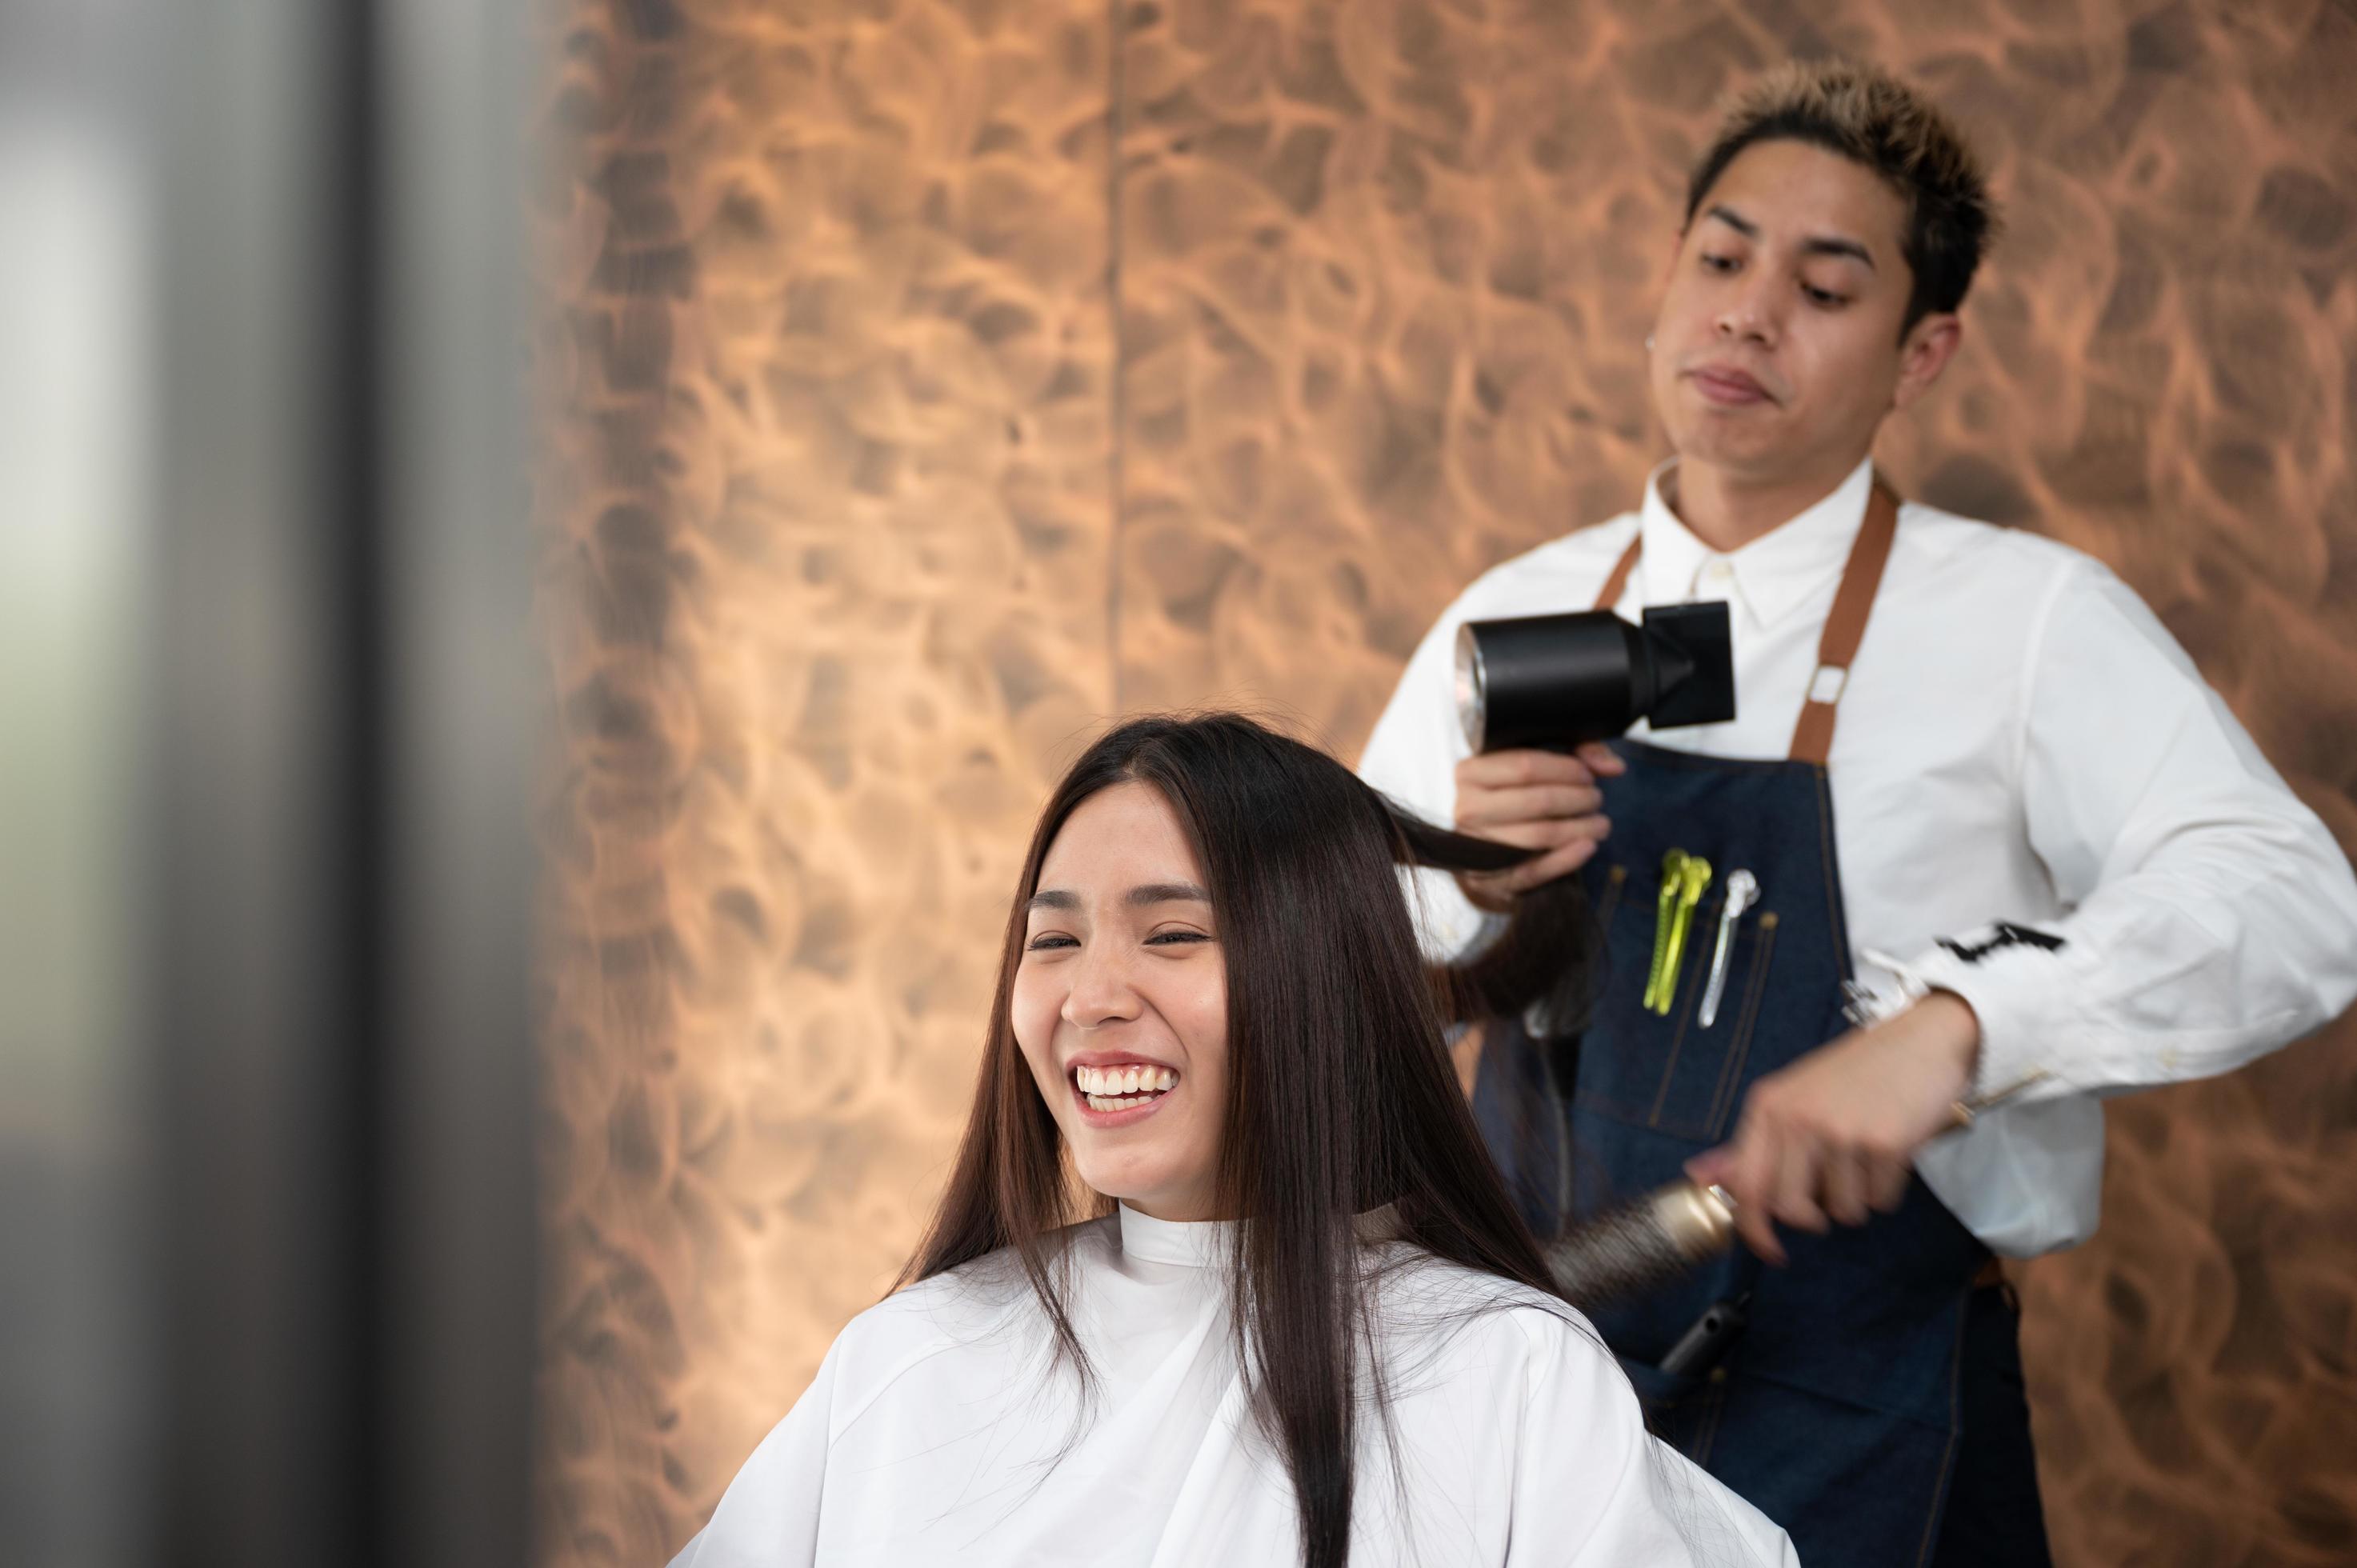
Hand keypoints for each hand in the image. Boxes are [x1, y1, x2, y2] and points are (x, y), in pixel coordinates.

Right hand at [1451, 743, 1625, 910]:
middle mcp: (1466, 808)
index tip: (1588, 775)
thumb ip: (1575, 751)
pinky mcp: (1488, 878)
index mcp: (1470, 772)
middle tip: (1597, 799)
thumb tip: (1614, 767)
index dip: (1565, 770)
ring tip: (1601, 823)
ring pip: (1539, 836)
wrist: (1479, 838)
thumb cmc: (1511, 791)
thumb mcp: (1533, 760)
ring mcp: (1475, 845)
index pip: (1525, 765)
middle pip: (1537, 801)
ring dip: (1579, 829)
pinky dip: (1566, 860)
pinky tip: (1589, 846)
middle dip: (1578, 799)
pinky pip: (1533, 871)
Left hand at [1683, 992, 1981, 1265]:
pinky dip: (1887, 1188)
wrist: (1922, 1040)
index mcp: (1769, 1107)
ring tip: (1866, 1157)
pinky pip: (1880, 1202)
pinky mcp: (1885, 1144)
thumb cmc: (1857, 1074)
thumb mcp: (1795, 1097)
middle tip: (1834, 1188)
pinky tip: (1890, 1152)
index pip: (1747, 1186)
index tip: (1771, 1250)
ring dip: (1858, 1198)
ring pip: (1842, 1212)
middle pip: (1793, 1209)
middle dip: (1816, 1214)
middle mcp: (1799, 1119)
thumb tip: (1701, 1176)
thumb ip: (1751, 1144)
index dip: (1755, 1229)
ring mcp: (1842, 1132)